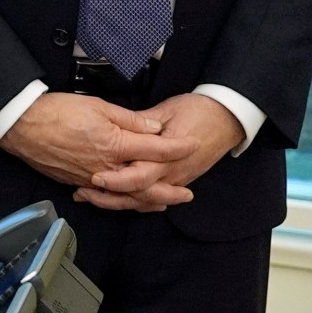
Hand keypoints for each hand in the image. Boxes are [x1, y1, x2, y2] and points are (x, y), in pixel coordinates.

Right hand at [0, 93, 199, 208]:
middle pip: (147, 185)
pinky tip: (128, 200)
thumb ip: (130, 119)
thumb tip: (154, 127)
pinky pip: (105, 197)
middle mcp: (107, 167)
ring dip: (148, 201)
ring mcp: (92, 178)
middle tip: (187, 194)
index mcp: (115, 144)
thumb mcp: (98, 106)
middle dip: (170, 191)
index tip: (193, 145)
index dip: (178, 147)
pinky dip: (121, 201)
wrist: (22, 125)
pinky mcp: (77, 182)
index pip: (156, 149)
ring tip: (163, 202)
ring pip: (127, 197)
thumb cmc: (57, 111)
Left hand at [79, 93, 242, 210]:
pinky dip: (134, 201)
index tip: (95, 177)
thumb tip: (118, 128)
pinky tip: (114, 199)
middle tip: (84, 193)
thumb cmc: (198, 111)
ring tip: (90, 197)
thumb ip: (141, 123)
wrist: (228, 118)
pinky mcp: (178, 180)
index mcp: (169, 155)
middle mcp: (173, 172)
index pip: (140, 174)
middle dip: (111, 197)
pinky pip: (154, 197)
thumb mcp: (166, 111)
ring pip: (146, 200)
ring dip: (118, 202)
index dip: (116, 179)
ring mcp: (177, 179)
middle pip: (140, 194)